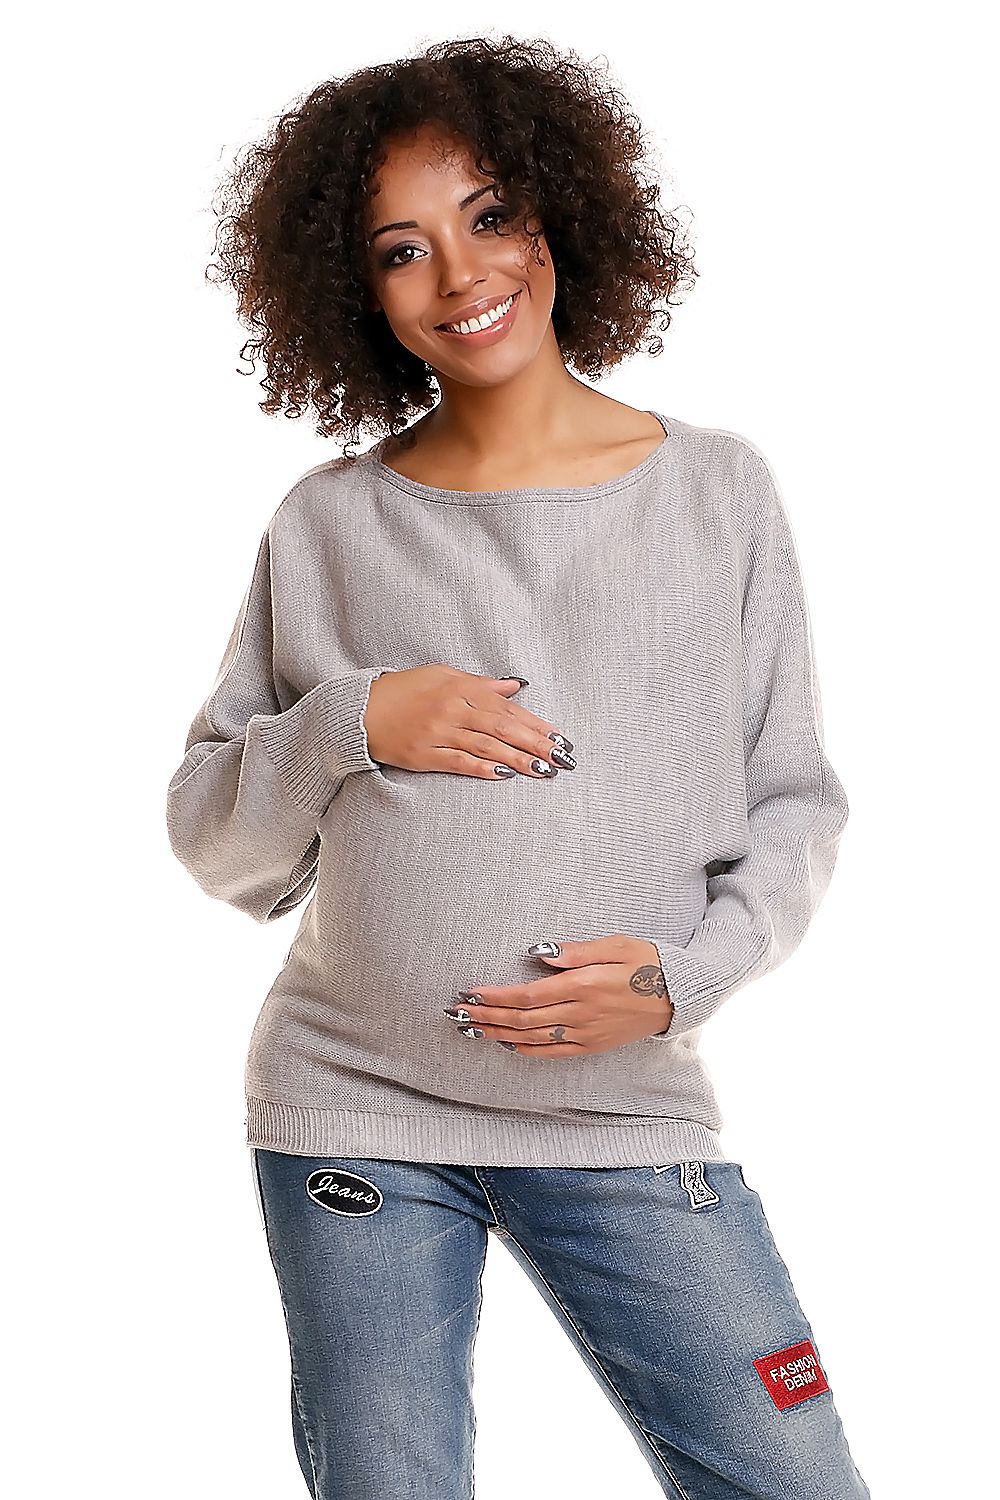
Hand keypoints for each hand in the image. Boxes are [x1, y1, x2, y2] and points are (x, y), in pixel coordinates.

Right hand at [363, 664, 574, 779]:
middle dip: (536, 744)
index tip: (559, 737)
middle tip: (563, 758)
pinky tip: (505, 775)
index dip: (536, 724)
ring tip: (544, 770)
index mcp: (460, 687)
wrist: (360, 709)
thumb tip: (515, 686)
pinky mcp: (422, 754)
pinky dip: (482, 768)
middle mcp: (452, 708)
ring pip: (486, 746)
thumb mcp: (443, 676)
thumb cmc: (404, 691)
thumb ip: (481, 684)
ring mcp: (437, 732)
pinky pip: (458, 762)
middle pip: (503, 728)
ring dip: (518, 759)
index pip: (508, 708)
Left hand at [448, 934, 673, 1055]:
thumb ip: (575, 952)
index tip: (469, 992)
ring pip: (531, 1037)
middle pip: (522, 1018)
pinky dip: (526, 1049)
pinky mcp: (593, 1045)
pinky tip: (507, 1044)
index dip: (494, 996)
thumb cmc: (647, 962)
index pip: (527, 995)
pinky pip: (553, 1051)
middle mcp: (580, 1014)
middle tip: (455, 1013)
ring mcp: (586, 1034)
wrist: (679, 996)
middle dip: (486, 1015)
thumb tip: (538, 954)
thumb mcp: (614, 945)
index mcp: (583, 986)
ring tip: (470, 1029)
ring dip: (497, 1033)